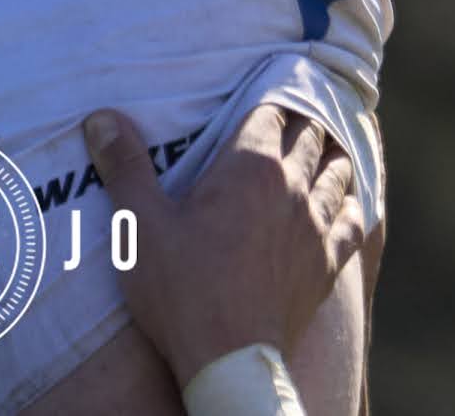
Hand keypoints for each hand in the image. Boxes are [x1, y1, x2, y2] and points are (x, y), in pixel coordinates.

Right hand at [86, 105, 366, 376]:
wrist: (229, 360)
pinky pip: (354, 220)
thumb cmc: (182, 291)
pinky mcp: (329, 262)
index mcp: (249, 165)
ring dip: (330, 156)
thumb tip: (100, 118)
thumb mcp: (139, 226)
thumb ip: (125, 166)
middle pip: (308, 135)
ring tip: (321, 150)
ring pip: (337, 172)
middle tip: (289, 116)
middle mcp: (291, 186)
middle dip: (299, 121)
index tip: (261, 94)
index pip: (270, 110)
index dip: (267, 99)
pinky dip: (352, 204)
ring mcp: (315, 225)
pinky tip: (347, 203)